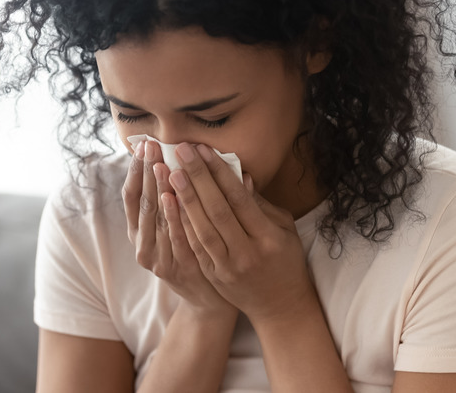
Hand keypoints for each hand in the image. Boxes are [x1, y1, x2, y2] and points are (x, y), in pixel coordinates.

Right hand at [122, 140, 235, 316]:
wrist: (210, 299)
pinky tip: (173, 198)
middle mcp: (142, 244)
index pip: (131, 194)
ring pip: (155, 219)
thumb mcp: (183, 224)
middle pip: (141, 203)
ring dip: (158, 190)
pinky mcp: (172, 270)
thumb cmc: (198, 252)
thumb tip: (189, 156)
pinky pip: (172, 238)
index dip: (136, 169)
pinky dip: (172, 218)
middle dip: (146, 172)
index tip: (143, 144)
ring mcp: (156, 259)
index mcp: (140, 231)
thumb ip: (181, 195)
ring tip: (161, 164)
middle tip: (151, 146)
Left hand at [168, 143, 318, 323]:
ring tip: (169, 173)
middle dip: (197, 178)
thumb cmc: (285, 259)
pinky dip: (182, 223)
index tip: (204, 150)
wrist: (280, 306)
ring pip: (202, 229)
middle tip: (181, 151)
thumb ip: (260, 204)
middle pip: (217, 210)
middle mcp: (247, 252)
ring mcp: (228, 267)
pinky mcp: (213, 275)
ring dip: (184, 199)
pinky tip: (170, 204)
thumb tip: (239, 175)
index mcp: (269, 237)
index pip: (239, 199)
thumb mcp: (283, 228)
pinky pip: (194, 246)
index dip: (220, 173)